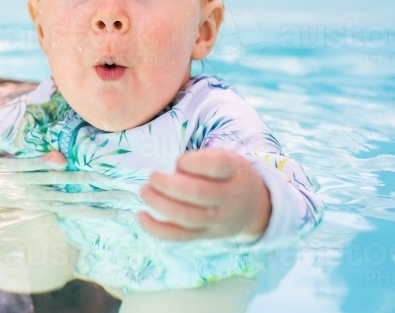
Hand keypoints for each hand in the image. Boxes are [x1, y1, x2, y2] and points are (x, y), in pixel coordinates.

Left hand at [137, 148, 270, 242]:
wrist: (254, 207)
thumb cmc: (230, 175)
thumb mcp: (225, 157)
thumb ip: (202, 160)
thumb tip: (175, 171)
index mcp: (234, 172)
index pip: (216, 166)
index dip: (192, 162)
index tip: (178, 161)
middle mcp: (228, 198)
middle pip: (197, 193)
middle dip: (168, 184)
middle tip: (152, 176)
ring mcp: (217, 219)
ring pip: (187, 217)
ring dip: (160, 204)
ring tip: (144, 191)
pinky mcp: (204, 234)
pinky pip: (179, 236)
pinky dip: (156, 229)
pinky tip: (140, 216)